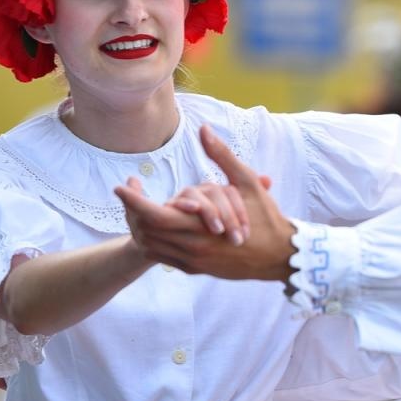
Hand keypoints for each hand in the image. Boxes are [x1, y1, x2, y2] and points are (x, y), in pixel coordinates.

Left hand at [113, 124, 295, 282]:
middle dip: (132, 211)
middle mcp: (192, 247)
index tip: (120, 186)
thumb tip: (204, 129)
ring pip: (152, 245)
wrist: (281, 256)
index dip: (133, 201)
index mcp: (201, 227)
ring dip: (140, 227)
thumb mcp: (246, 182)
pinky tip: (154, 228)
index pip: (154, 215)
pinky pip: (164, 258)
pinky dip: (154, 243)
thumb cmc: (266, 217)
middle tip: (127, 193)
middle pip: (147, 230)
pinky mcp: (196, 270)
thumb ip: (221, 156)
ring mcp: (193, 262)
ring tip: (137, 208)